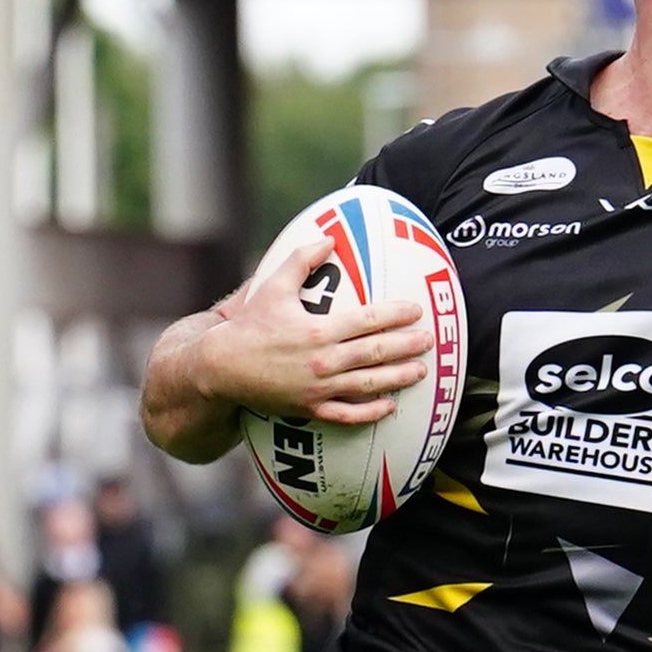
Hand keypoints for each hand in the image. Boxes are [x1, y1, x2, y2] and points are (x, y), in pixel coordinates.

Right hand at [193, 227, 436, 426]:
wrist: (221, 368)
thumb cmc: (249, 325)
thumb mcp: (273, 286)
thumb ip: (302, 260)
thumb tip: (328, 237)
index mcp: (318, 330)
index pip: (367, 321)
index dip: (395, 315)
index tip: (416, 310)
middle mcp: (323, 361)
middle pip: (375, 353)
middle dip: (407, 346)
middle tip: (430, 340)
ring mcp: (318, 389)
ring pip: (368, 384)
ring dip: (398, 377)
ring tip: (420, 371)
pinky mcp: (310, 409)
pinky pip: (347, 414)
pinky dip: (370, 412)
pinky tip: (389, 406)